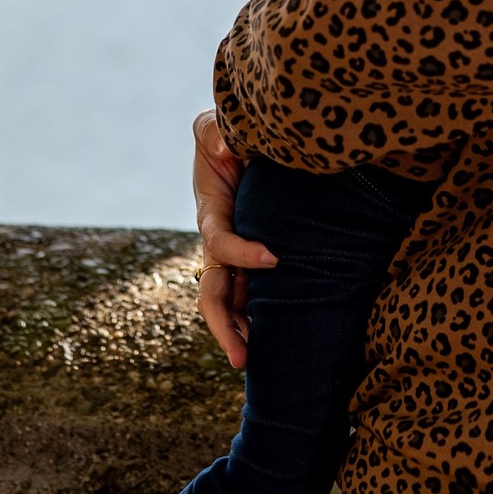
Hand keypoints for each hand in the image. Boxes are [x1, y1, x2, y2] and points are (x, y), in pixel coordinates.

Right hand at [192, 108, 276, 369]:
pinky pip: (252, 293)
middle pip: (213, 294)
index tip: (274, 258)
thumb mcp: (214, 127)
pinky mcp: (254, 257)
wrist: (243, 141)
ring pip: (231, 303)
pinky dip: (261, 317)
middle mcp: (219, 241)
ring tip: (258, 366)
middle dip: (224, 328)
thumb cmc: (227, 132)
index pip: (220, 242)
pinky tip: (281, 340)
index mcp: (211, 211)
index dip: (242, 253)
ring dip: (241, 334)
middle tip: (243, 359)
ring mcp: (235, 254)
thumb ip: (214, 132)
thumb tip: (226, 144)